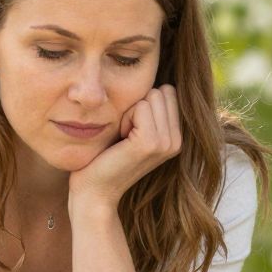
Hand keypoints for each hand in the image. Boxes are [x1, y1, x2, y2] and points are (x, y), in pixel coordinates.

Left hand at [66, 86, 181, 213]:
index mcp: (176, 136)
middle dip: (137, 106)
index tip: (131, 130)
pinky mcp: (151, 144)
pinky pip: (139, 107)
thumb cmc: (106, 156)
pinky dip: (124, 119)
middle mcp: (177, 140)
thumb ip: (149, 108)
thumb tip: (154, 79)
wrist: (95, 191)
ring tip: (123, 139)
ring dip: (130, 112)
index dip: (143, 104)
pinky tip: (120, 141)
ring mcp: (167, 143)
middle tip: (125, 135)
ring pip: (150, 96)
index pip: (167, 91)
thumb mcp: (133, 129)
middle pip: (160, 91)